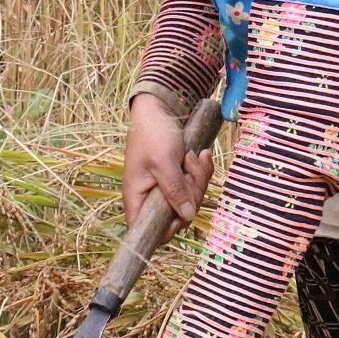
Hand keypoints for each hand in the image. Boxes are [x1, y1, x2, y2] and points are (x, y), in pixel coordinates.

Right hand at [123, 94, 214, 242]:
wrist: (160, 107)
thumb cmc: (153, 133)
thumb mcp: (164, 162)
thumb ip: (175, 190)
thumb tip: (187, 217)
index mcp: (137, 198)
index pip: (148, 230)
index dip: (167, 229)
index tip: (181, 214)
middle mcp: (151, 196)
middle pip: (178, 215)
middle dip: (191, 192)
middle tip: (190, 167)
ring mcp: (166, 187)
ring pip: (191, 199)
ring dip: (198, 177)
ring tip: (193, 155)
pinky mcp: (179, 177)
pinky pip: (196, 184)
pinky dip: (201, 169)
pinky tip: (201, 154)